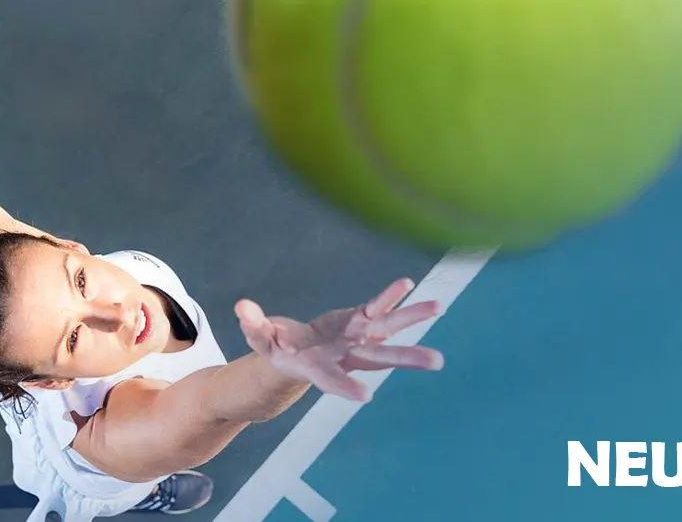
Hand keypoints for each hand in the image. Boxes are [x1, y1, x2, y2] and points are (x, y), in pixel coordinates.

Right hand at [234, 278, 444, 402]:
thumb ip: (254, 325)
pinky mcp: (358, 321)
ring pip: (388, 329)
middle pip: (378, 356)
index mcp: (317, 367)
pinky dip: (392, 297)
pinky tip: (409, 285)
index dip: (345, 387)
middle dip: (406, 357)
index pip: (332, 379)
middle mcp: (344, 355)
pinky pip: (378, 308)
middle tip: (437, 361)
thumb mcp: (260, 340)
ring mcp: (356, 338)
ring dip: (412, 318)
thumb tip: (242, 307)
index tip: (365, 396)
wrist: (297, 354)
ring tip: (439, 306)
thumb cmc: (276, 351)